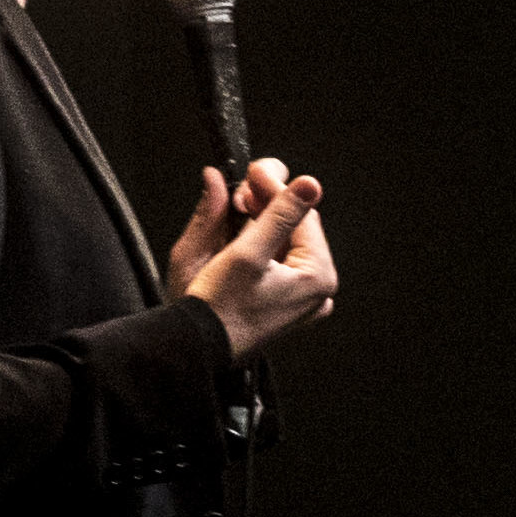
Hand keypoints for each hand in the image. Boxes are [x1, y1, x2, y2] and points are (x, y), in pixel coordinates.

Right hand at [173, 159, 338, 352]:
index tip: (253, 170)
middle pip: (298, 228)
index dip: (275, 188)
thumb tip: (309, 185)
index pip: (304, 215)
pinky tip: (241, 237)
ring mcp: (303, 299)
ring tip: (236, 209)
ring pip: (286, 242)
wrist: (197, 346)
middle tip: (240, 189)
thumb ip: (279, 214)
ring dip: (262, 221)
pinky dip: (262, 244)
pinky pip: (279, 262)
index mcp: (318, 277)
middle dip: (268, 204)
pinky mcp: (285, 303)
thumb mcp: (248, 252)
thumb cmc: (219, 306)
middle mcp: (318, 289)